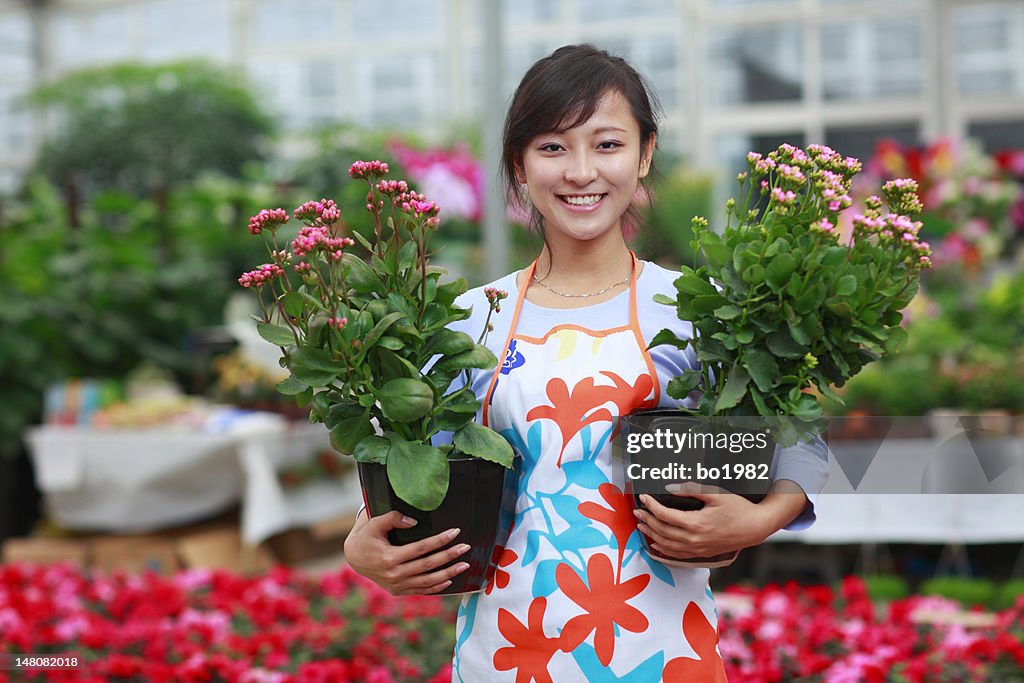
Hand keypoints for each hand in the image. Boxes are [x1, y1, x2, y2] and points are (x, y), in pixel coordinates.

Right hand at [343, 510, 470, 594]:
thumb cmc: (367, 537)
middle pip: (428, 565)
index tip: (455, 532)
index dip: (439, 540)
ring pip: (427, 581)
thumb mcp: (374, 523)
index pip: (421, 548)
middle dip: (449, 556)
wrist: (354, 558)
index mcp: (389, 558)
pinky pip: (421, 591)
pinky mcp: (398, 591)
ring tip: (464, 565)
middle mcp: (394, 574)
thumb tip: (414, 521)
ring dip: (448, 574)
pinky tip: (449, 580)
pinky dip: (436, 587)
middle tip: (465, 547)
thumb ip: (393, 518)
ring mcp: (397, 585)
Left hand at [633, 481, 806, 560]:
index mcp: (696, 523)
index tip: (643, 497)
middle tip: (637, 511)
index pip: (665, 515)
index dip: (651, 506)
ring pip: (667, 545)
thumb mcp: (716, 494)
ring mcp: (698, 549)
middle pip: (662, 530)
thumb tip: (670, 487)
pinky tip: (655, 546)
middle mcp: (694, 539)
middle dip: (647, 520)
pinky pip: (677, 556)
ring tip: (641, 525)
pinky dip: (663, 551)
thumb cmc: (738, 508)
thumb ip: (691, 490)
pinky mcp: (701, 554)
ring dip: (652, 535)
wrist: (755, 528)